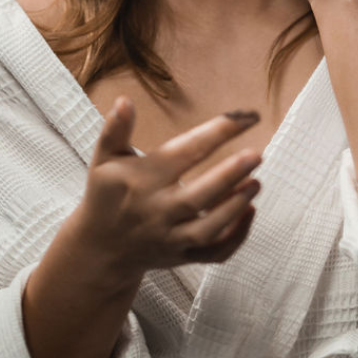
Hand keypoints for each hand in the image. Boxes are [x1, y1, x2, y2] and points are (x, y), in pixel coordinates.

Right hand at [67, 97, 261, 289]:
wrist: (100, 249)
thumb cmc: (107, 195)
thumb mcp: (105, 160)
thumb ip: (116, 130)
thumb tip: (124, 101)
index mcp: (142, 181)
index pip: (185, 152)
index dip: (217, 132)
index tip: (245, 116)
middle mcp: (158, 211)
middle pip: (199, 197)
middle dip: (230, 176)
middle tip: (257, 155)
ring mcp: (171, 238)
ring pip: (208, 229)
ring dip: (235, 207)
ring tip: (257, 182)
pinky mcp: (182, 257)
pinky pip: (214, 254)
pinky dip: (236, 237)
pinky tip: (250, 211)